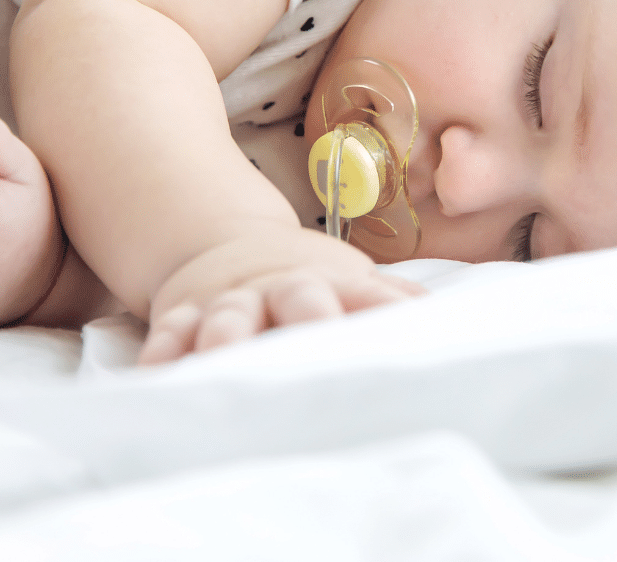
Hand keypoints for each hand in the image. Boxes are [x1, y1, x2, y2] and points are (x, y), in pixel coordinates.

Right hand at [138, 227, 424, 363]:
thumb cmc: (304, 279)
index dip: (379, 310)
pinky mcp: (183, 313)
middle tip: (316, 338)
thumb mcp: (350, 281)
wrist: (224, 242)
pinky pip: (170, 330)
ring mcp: (230, 299)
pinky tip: (160, 374)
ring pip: (228, 313)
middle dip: (306, 314)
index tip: (395, 336)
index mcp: (330, 283)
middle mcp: (282, 287)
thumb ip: (392, 303)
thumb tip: (456, 325)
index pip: (363, 295)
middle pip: (297, 295)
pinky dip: (165, 350)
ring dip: (227, 333)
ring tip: (224, 357)